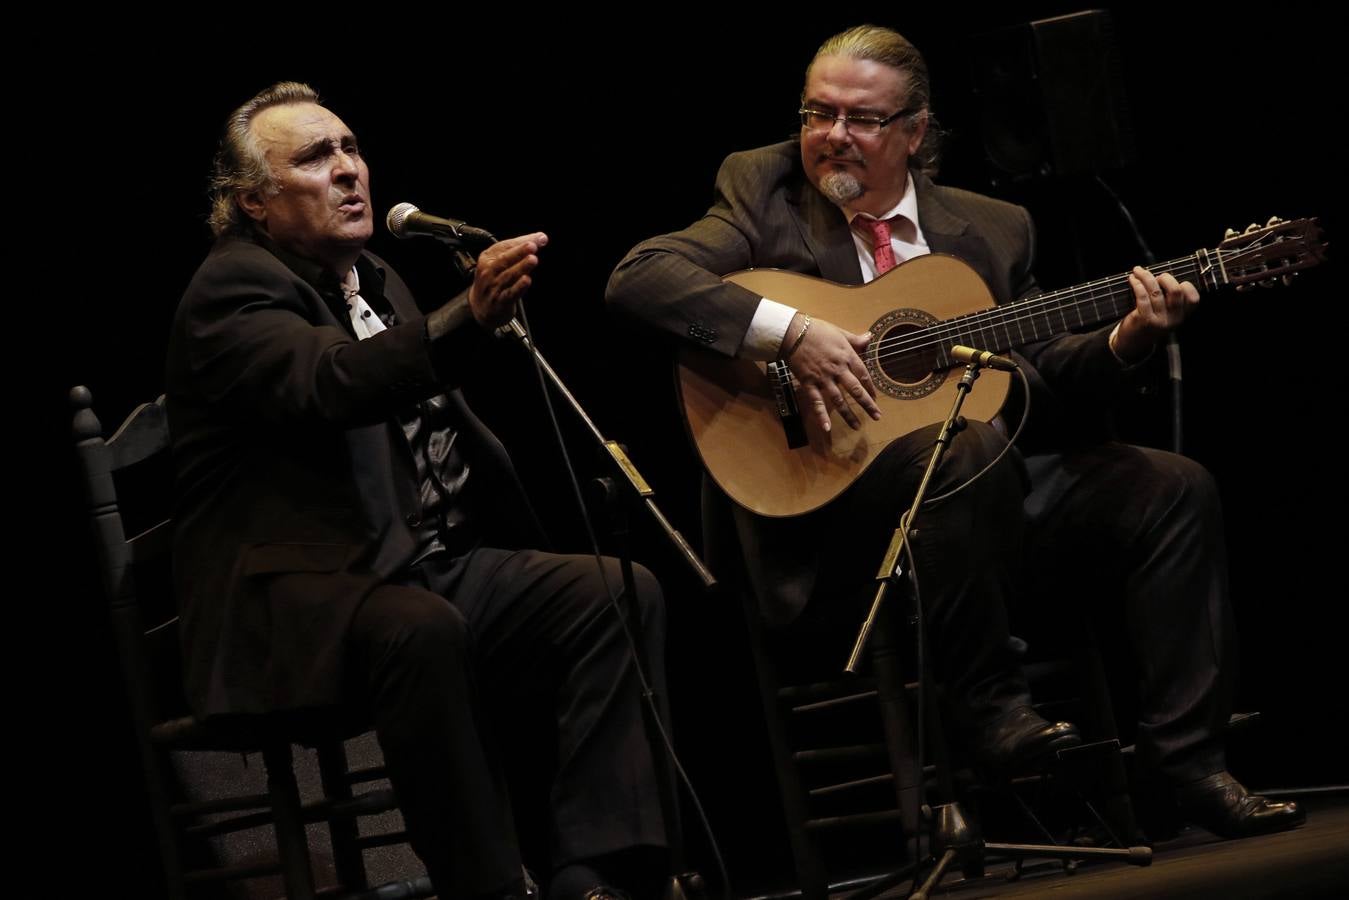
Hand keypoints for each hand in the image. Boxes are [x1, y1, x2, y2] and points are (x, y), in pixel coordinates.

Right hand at [468, 232, 547, 327]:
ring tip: (533, 259)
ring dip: (521, 267)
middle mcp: (488, 271)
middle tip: (532, 245)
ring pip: (508, 276)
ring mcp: (493, 287)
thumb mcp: (499, 262)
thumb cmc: (494, 280)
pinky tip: (527, 280)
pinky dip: (519, 287)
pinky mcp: (500, 302)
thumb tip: (540, 238)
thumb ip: (518, 250)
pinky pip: (510, 293)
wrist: (480, 307)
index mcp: (487, 258)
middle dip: (519, 252)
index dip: (521, 241)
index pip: (504, 246)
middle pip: (504, 259)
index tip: (539, 237)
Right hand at [783, 312, 879, 431]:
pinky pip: (817, 402)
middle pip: (856, 390)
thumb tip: (869, 337)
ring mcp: (824, 378)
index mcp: (847, 356)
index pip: (864, 375)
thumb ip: (855, 339)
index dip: (871, 388)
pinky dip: (821, 415)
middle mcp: (838, 370)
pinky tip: (827, 427)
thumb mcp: (839, 332)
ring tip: (857, 427)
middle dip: (867, 405)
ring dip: (849, 415)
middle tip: (877, 416)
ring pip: (839, 400)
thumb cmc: (817, 330)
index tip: (875, 397)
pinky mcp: (809, 383)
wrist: (793, 333)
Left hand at [1112, 265, 1198, 362]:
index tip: (1173, 281)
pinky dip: (1137, 284)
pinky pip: (1142, 296)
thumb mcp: (1166, 314)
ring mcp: (1159, 320)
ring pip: (1156, 291)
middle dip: (1166, 278)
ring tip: (1138, 271)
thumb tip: (1164, 274)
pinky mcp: (1144, 319)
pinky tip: (1133, 279)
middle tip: (1156, 276)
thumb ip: (1170, 299)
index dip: (1185, 285)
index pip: (1193, 298)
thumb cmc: (1150, 321)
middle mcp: (1174, 319)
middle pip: (1176, 291)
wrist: (1134, 342)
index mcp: (1182, 316)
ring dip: (1146, 276)